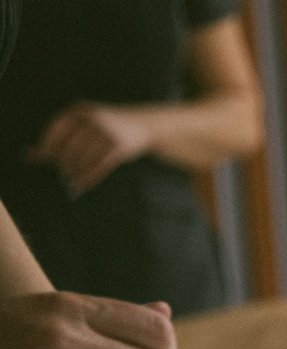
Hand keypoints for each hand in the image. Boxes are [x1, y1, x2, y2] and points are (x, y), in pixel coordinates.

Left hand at [27, 103, 154, 193]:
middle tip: (62, 175)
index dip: (48, 145)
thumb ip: (58, 138)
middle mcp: (93, 119)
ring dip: (76, 173)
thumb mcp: (84, 125)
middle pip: (70, 146)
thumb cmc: (108, 127)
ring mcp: (108, 133)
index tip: (46, 158)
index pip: (57, 129)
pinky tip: (82, 186)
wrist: (145, 125)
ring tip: (71, 183)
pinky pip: (100, 166)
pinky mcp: (120, 146)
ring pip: (84, 158)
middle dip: (64, 163)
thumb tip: (27, 155)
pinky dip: (89, 177)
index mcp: (81, 111)